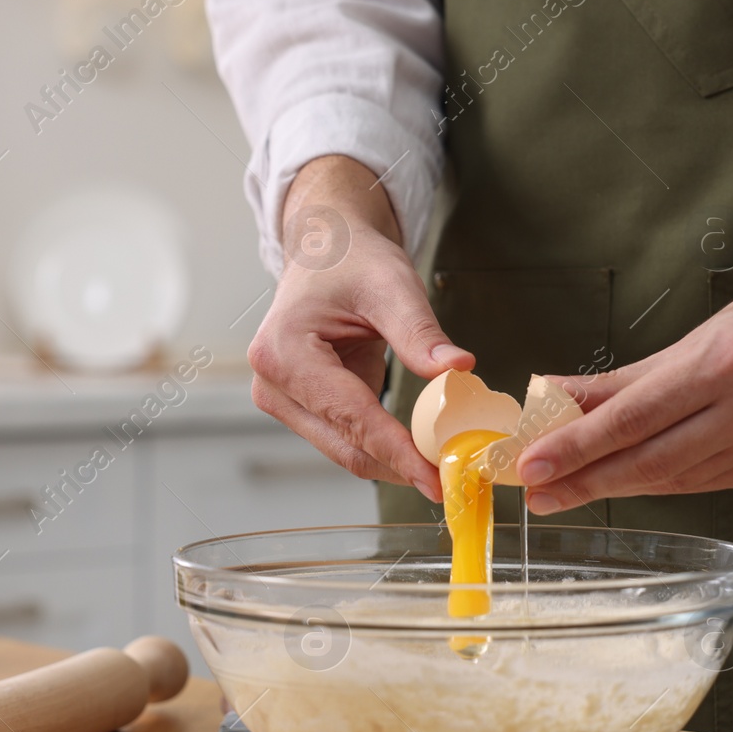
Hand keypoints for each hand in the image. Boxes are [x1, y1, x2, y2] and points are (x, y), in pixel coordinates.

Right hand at [249, 156, 472, 499]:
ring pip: (347, 450)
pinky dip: (386, 447)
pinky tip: (423, 450)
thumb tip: (459, 369)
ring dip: (394, 462)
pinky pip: (349, 438)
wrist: (326, 249)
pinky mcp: (302, 408)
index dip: (397, 453)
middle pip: (345, 446)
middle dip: (400, 466)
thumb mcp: (391, 285)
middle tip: (453, 481)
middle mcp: (273, 385)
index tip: (437, 481)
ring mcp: (284, 400)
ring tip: (445, 467)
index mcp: (284, 353)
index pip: (351, 417)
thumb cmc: (352, 259)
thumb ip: (420, 333)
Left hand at [516, 177, 732, 512]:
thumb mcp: (697, 337)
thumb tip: (556, 395)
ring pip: (675, 479)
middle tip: (535, 493)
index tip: (531, 464)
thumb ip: (625, 378)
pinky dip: (663, 484)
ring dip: (616, 488)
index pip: (631, 418)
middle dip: (585, 480)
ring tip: (566, 491)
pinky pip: (705, 484)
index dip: (576, 447)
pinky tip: (629, 483)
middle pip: (648, 460)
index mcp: (722, 365)